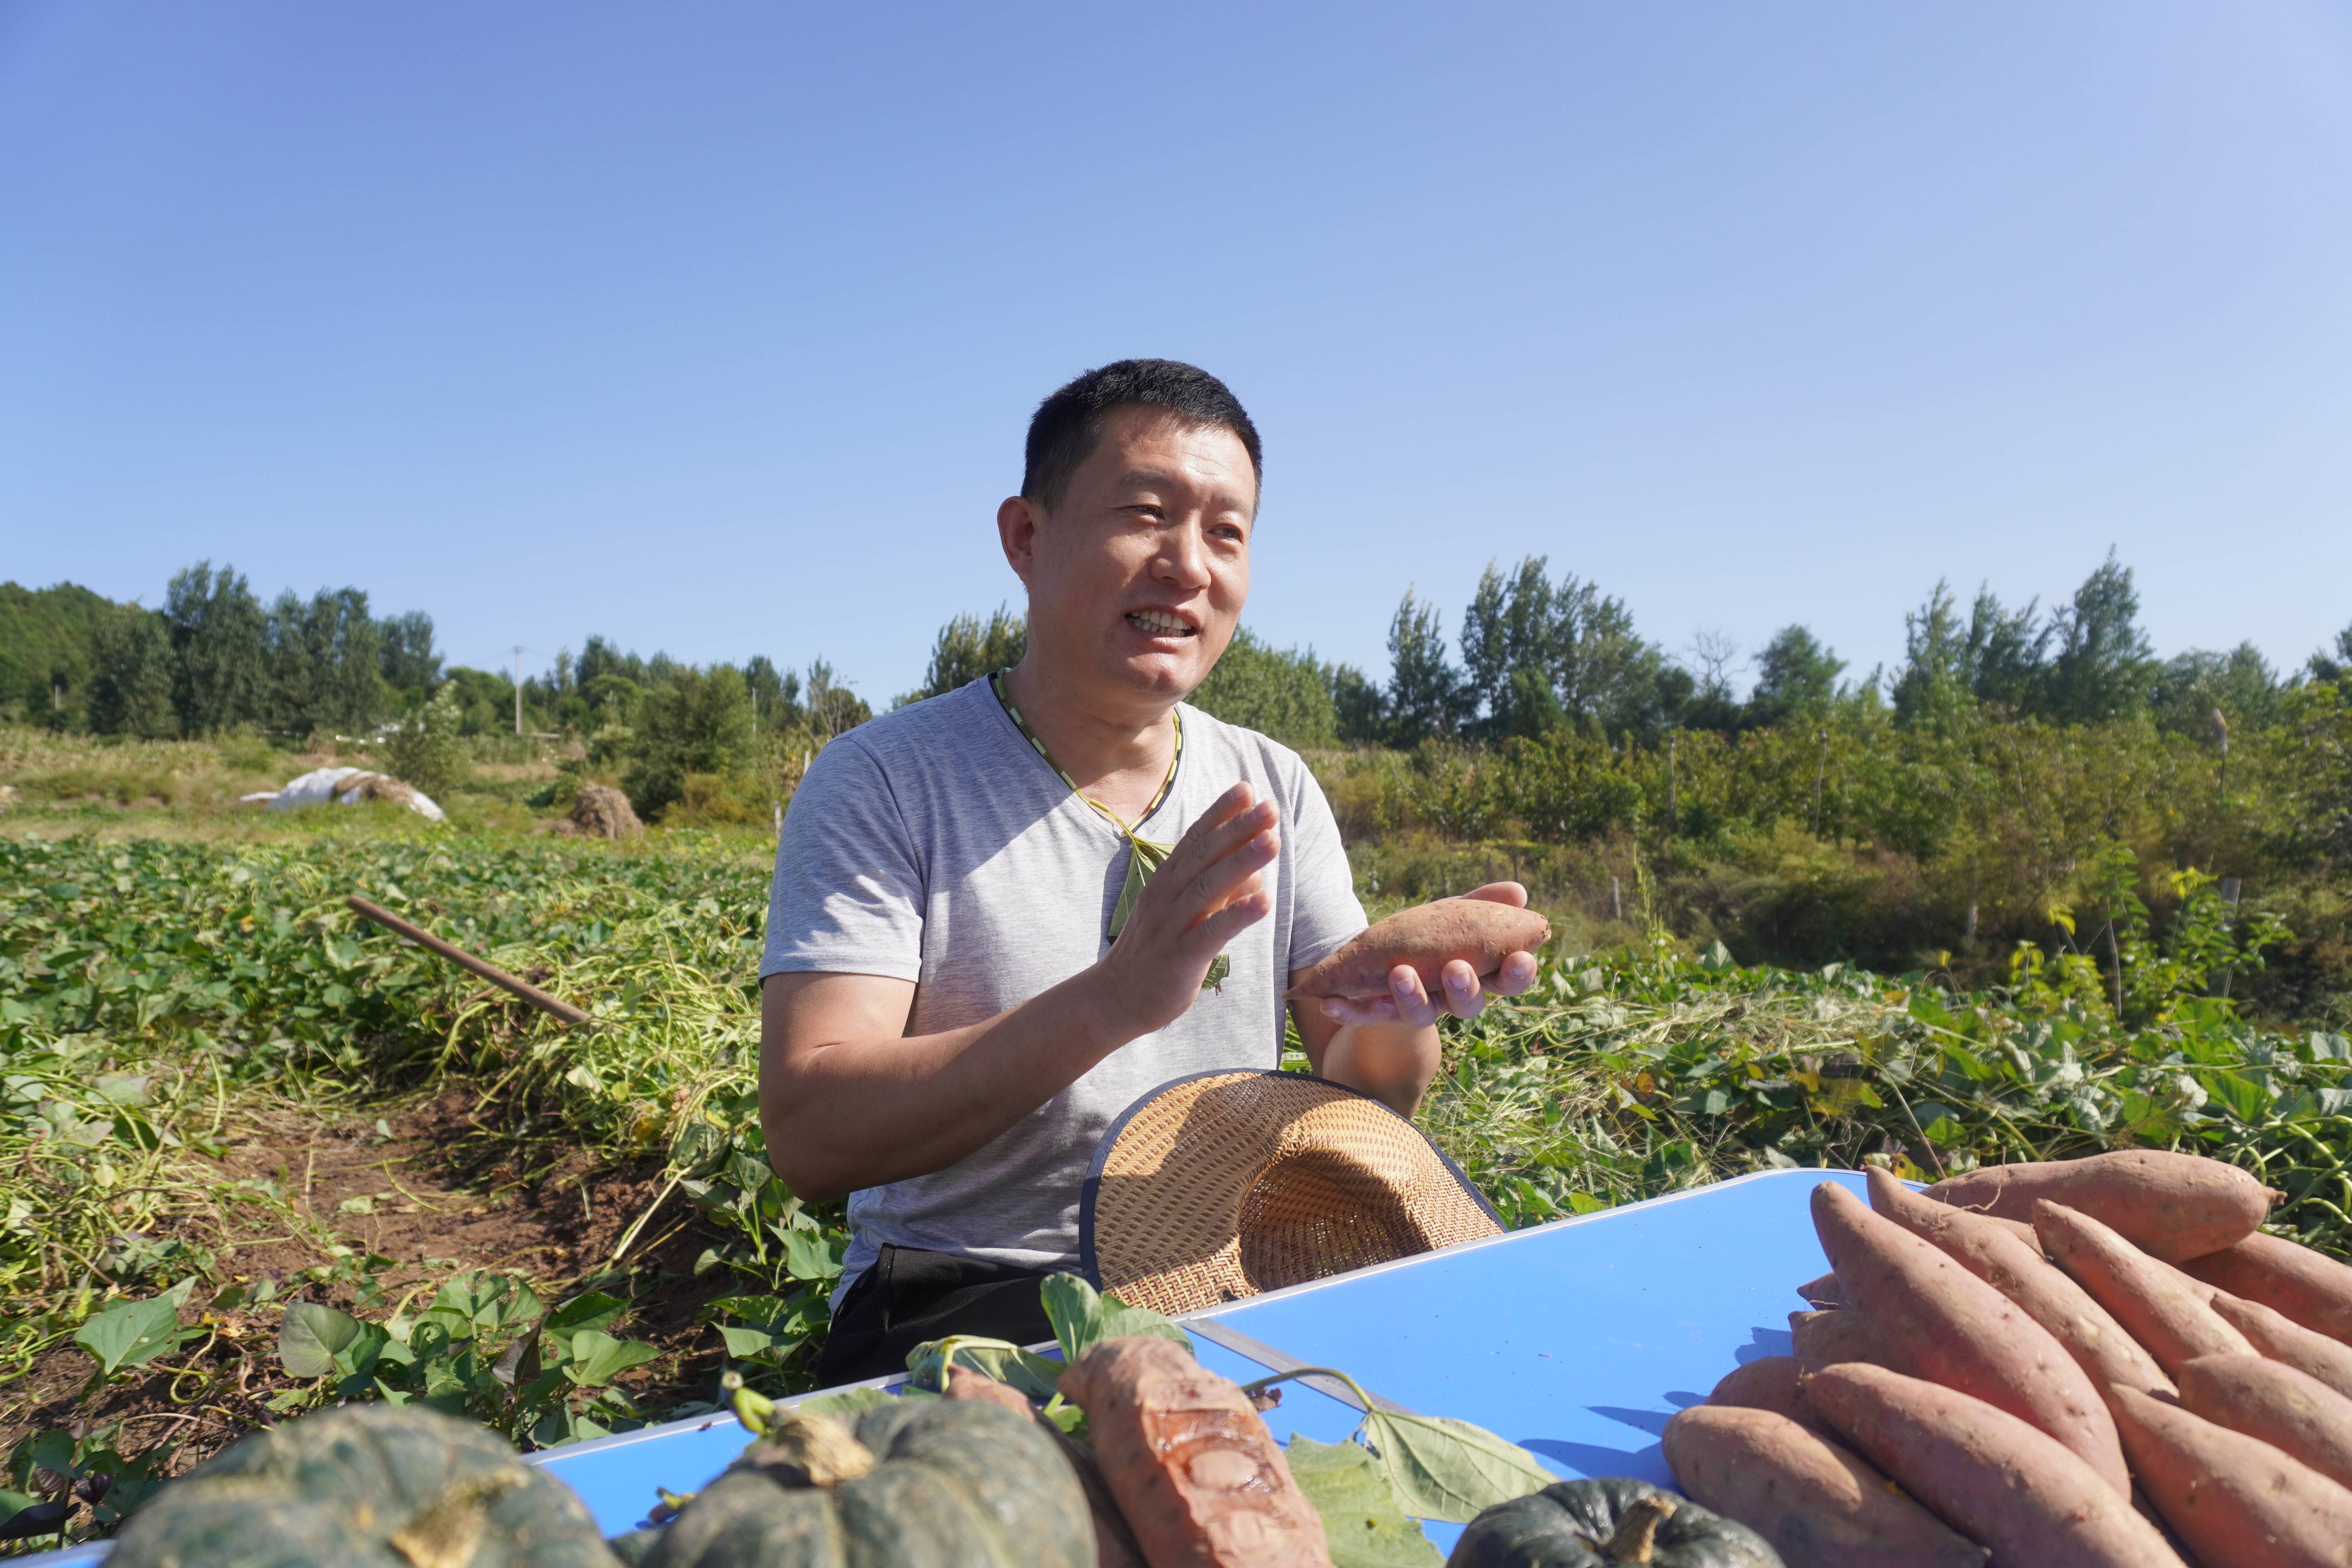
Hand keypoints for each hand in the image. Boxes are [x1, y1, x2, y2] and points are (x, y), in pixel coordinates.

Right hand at [1090, 782, 1278, 1036]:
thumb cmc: (1157, 953)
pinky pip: (1210, 933)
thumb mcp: (1188, 916)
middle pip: (1204, 856)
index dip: (1220, 813)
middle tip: (1269, 807)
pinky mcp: (1178, 958)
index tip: (1246, 788)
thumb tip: (1255, 873)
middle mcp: (1166, 897)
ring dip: (1242, 862)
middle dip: (1238, 829)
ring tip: (1273, 841)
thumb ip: (1219, 894)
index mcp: (1166, 882)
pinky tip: (1263, 902)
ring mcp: (1170, 926)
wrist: (1115, 999)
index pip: (1195, 840)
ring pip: (1208, 888)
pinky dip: (1236, 915)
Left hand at [1318, 882, 1539, 1028]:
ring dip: (1410, 995)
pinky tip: (1330, 1003)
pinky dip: (1349, 1012)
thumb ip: (1485, 904)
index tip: (1521, 959)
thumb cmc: (1439, 943)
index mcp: (1479, 976)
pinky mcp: (1381, 1014)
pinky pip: (1366, 1016)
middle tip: (1457, 969)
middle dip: (1464, 987)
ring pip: (1420, 1012)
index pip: (1507, 981)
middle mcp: (1451, 999)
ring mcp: (1417, 1009)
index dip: (1517, 974)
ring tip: (1400, 973)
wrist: (1393, 978)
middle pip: (1467, 1003)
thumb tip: (1518, 891)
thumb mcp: (1459, 917)